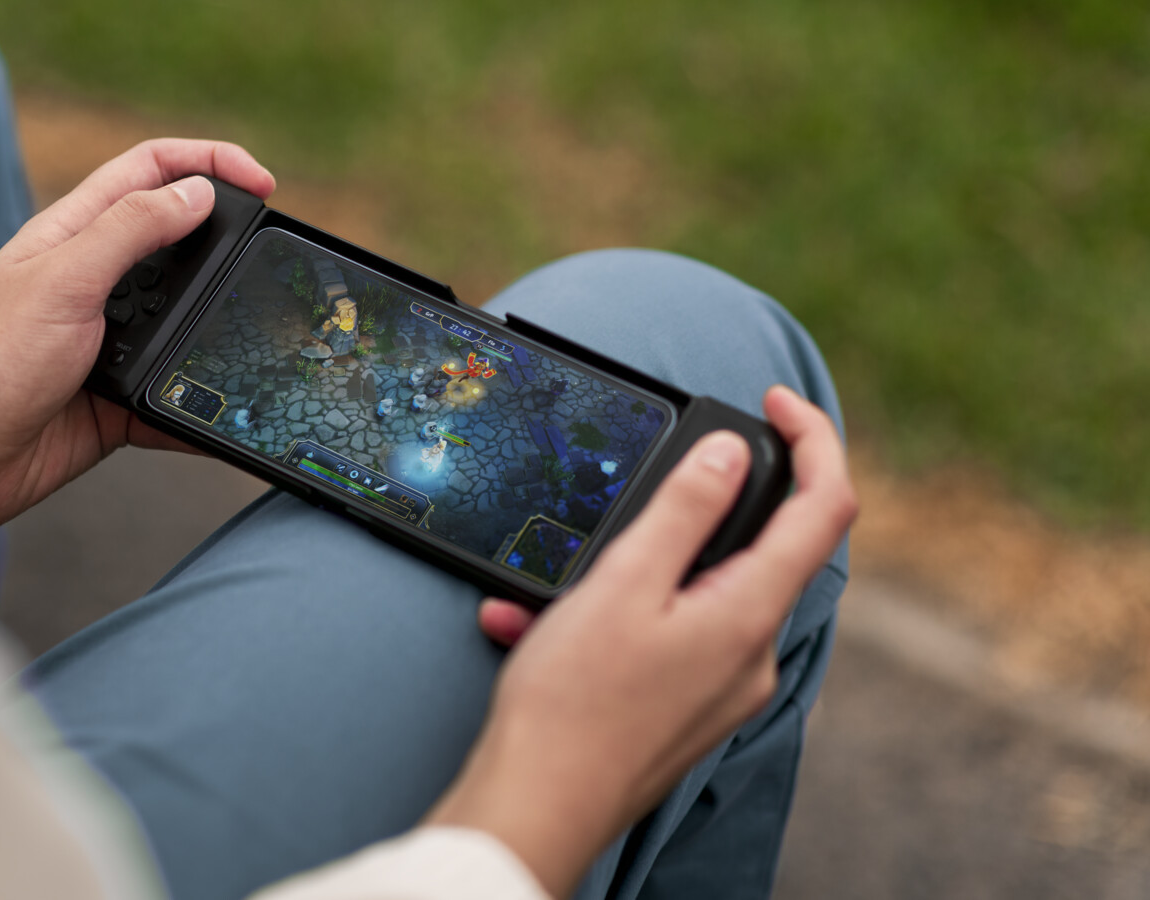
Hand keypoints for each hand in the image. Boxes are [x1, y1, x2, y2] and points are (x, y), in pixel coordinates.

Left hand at [0, 140, 274, 537]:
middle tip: (270, 256)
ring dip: (220, 321)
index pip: (151, 171)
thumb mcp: (63, 280)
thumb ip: (130, 230)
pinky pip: (178, 390)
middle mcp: (94, 281)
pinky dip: (203, 398)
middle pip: (179, 239)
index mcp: (74, 234)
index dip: (209, 163)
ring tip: (254, 329)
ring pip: (186, 316)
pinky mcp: (119, 398)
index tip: (264, 184)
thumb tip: (198, 191)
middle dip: (228, 241)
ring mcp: (109, 341)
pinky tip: (225, 406)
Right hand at [428, 386, 855, 896]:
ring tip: (542, 593)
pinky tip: (534, 629)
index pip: (826, 507)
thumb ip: (685, 510)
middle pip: (755, 546)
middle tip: (619, 504)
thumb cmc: (573, 702)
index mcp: (750, 613)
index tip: (774, 400)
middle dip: (679, 515)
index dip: (815, 439)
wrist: (537, 806)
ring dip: (620, 574)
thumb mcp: (625, 583)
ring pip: (691, 592)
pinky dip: (606, 617)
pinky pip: (661, 634)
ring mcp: (722, 685)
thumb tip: (733, 451)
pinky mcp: (687, 705)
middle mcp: (752, 652)